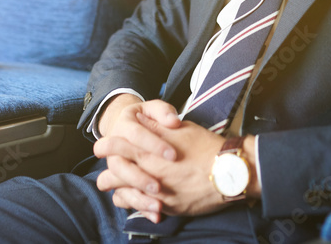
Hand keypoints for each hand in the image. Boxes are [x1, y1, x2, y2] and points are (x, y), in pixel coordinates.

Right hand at [94, 97, 181, 219]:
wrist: (138, 131)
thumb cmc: (151, 118)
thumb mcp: (156, 109)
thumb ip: (164, 112)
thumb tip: (173, 121)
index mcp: (123, 126)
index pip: (135, 134)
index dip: (153, 144)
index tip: (173, 155)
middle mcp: (115, 149)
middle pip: (118, 165)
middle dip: (138, 177)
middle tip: (159, 186)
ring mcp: (117, 167)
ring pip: (116, 186)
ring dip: (136, 196)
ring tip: (158, 205)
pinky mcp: (123, 183)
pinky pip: (123, 198)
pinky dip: (139, 206)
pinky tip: (157, 214)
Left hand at [96, 119, 256, 219]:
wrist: (230, 172)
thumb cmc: (205, 147)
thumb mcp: (179, 129)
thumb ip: (155, 126)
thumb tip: (140, 119)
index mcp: (148, 153)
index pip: (115, 148)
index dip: (105, 146)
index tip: (101, 146)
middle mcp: (148, 175)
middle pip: (112, 177)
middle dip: (107, 174)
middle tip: (107, 172)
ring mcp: (157, 195)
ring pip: (123, 197)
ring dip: (120, 191)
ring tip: (120, 188)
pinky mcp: (168, 208)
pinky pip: (142, 211)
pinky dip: (138, 205)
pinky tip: (140, 200)